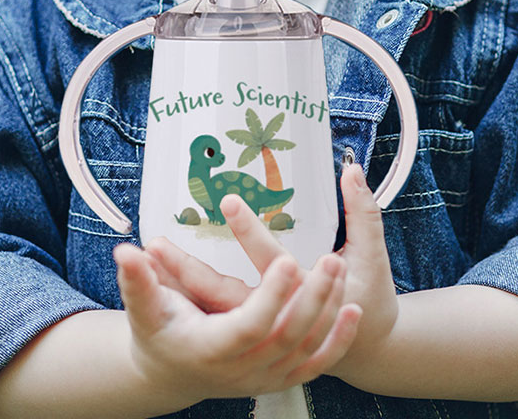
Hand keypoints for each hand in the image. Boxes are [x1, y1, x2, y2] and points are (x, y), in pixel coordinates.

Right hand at [114, 241, 360, 401]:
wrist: (171, 372)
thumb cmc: (157, 334)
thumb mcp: (144, 309)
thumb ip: (138, 280)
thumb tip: (126, 250)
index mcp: (212, 347)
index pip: (249, 324)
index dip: (270, 296)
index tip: (287, 260)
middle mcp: (242, 368)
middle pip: (287, 335)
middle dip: (312, 296)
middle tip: (329, 258)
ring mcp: (265, 377)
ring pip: (307, 348)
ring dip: (329, 310)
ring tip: (340, 268)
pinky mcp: (281, 376)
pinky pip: (317, 363)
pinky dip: (338, 340)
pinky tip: (353, 310)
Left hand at [146, 163, 398, 385]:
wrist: (367, 348)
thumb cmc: (371, 297)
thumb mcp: (371, 253)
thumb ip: (364, 210)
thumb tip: (352, 168)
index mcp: (304, 292)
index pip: (270, 260)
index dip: (248, 230)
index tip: (224, 200)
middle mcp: (275, 316)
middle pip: (222, 292)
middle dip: (186, 270)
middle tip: (154, 244)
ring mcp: (259, 328)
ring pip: (210, 306)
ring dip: (177, 285)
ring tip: (146, 257)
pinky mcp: (250, 330)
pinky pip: (212, 313)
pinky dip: (186, 297)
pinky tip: (160, 278)